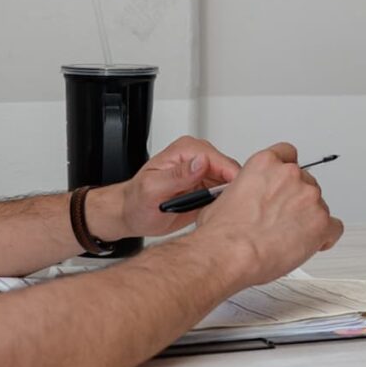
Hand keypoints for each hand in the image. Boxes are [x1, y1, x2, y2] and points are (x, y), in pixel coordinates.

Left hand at [105, 135, 240, 240]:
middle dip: (235, 190)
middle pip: (232, 172)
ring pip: (232, 184)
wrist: (130, 214)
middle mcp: (197, 159)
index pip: (222, 161)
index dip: (232, 180)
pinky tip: (217, 215)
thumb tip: (201, 161)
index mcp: (186, 150)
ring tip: (222, 215)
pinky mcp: (206, 187)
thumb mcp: (153, 188)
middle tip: (229, 211)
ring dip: (230, 199)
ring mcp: (203, 173)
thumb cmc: (136, 201)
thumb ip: (178, 175)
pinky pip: (226, 194)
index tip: (234, 198)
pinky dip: (225, 205)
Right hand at [191, 143, 341, 287]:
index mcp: (266, 164)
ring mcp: (309, 198)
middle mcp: (290, 176)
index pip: (288, 154)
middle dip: (297, 201)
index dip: (288, 171)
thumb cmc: (224, 232)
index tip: (286, 183)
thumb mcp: (225, 196)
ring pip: (319, 206)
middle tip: (282, 220)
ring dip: (309, 219)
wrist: (230, 253)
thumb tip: (246, 199)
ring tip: (289, 238)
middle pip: (306, 182)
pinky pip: (334, 228)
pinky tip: (311, 245)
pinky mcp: (321, 222)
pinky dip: (325, 238)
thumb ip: (246, 189)